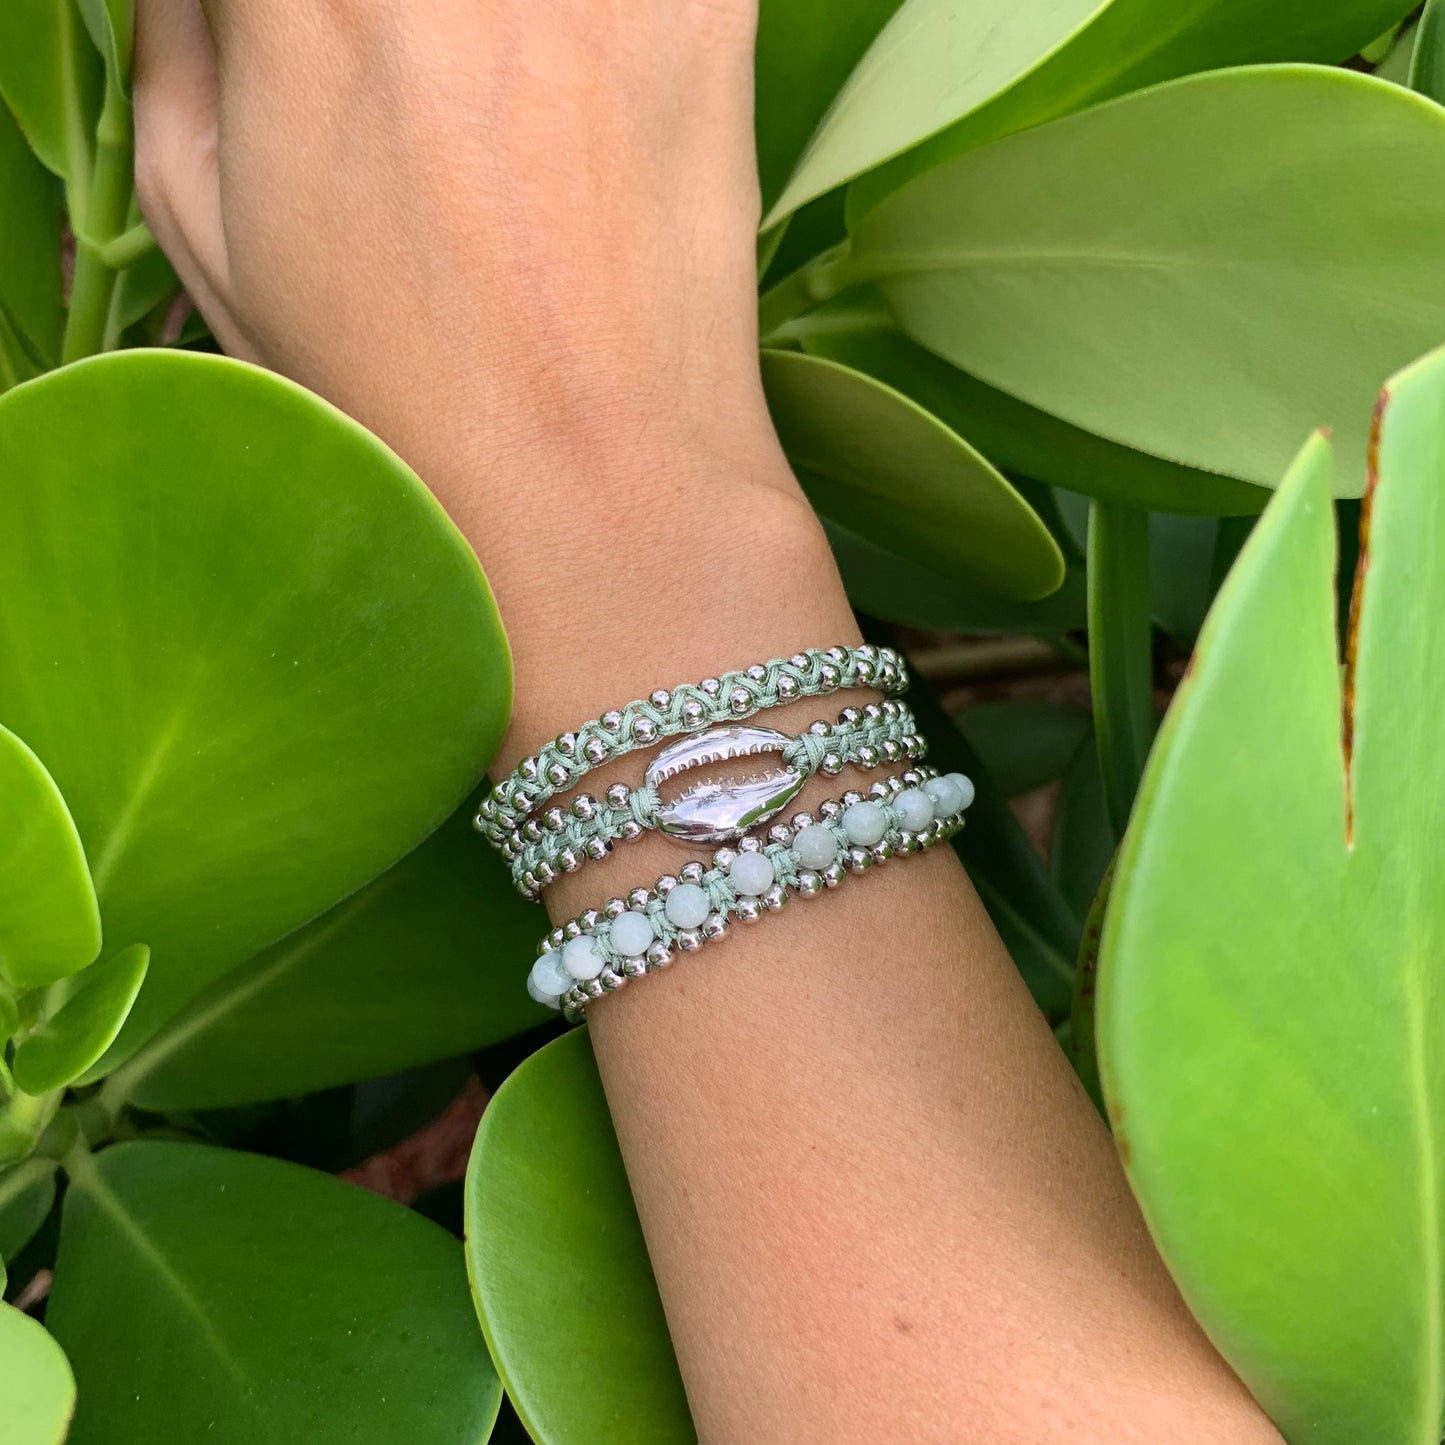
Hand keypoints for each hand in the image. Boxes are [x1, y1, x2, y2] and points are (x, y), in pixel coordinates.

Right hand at [133, 0, 835, 757]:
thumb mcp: (209, 238)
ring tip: (507, 118)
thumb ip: (174, 48)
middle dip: (401, 22)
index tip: (316, 68)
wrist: (595, 500)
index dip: (295, 19)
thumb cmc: (395, 403)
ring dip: (511, 31)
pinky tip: (589, 101)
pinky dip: (617, 18)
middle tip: (424, 102)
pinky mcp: (704, 12)